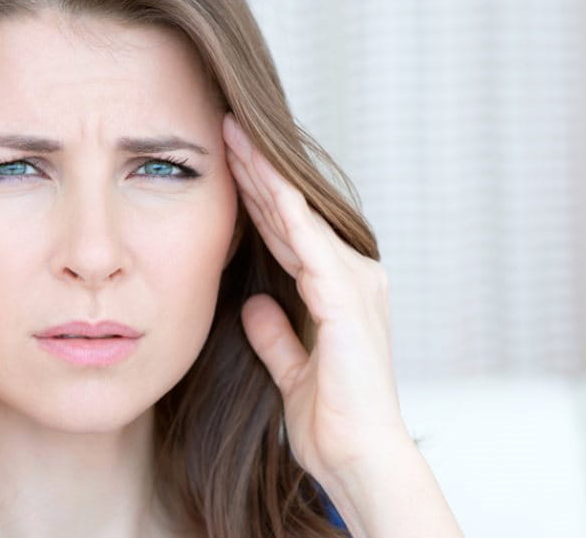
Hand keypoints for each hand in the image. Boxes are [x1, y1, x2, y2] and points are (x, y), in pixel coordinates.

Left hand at [221, 114, 410, 485]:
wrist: (359, 457)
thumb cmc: (333, 422)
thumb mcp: (291, 370)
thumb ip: (276, 336)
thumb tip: (254, 304)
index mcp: (341, 292)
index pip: (290, 235)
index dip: (257, 199)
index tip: (228, 164)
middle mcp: (354, 276)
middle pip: (294, 215)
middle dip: (257, 172)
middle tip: (226, 128)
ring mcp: (353, 283)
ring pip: (299, 216)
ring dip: (265, 175)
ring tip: (234, 135)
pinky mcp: (345, 297)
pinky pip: (308, 242)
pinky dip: (283, 208)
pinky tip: (261, 178)